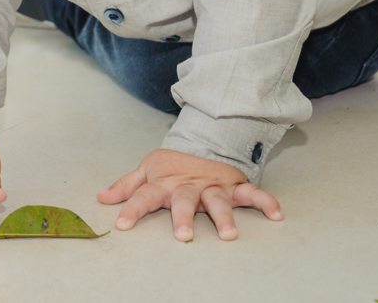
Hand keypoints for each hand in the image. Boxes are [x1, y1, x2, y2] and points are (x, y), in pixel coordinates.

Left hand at [97, 148, 282, 240]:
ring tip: (229, 234)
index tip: (122, 224)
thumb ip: (126, 187)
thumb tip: (101, 197)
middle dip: (183, 218)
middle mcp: (188, 185)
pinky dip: (265, 201)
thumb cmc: (172, 166)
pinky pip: (252, 192)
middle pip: (184, 201)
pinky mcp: (234, 184)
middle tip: (183, 236)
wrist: (202, 142)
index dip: (131, 208)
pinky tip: (276, 214)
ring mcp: (212, 185)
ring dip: (224, 216)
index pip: (143, 195)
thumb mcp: (146, 171)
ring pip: (218, 201)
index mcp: (164, 183)